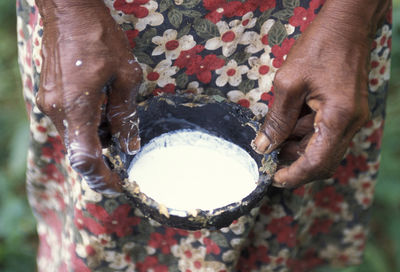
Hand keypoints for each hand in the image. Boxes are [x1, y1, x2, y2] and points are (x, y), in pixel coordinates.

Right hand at [36, 2, 141, 193]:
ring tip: (116, 117)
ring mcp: (50, 104)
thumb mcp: (126, 76)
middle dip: (103, 158)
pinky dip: (89, 125)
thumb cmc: (100, 38)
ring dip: (97, 138)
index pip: (86, 160)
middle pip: (80, 151)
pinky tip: (103, 105)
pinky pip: (71, 122)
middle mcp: (58, 111)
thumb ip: (125, 115)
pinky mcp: (51, 96)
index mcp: (77, 108)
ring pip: (76, 137)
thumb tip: (129, 145)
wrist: (69, 10)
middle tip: (124, 153)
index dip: (103, 178)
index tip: (119, 186)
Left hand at [253, 0, 388, 187]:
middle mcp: (350, 124)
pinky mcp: (347, 112)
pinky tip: (288, 123)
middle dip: (294, 162)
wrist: (346, 26)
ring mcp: (351, 118)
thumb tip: (264, 146)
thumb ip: (277, 119)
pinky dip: (305, 134)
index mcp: (338, 118)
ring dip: (297, 146)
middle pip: (322, 160)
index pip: (317, 163)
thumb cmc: (319, 48)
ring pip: (322, 148)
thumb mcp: (289, 83)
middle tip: (269, 155)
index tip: (273, 179)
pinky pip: (325, 133)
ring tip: (275, 133)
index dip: (294, 175)